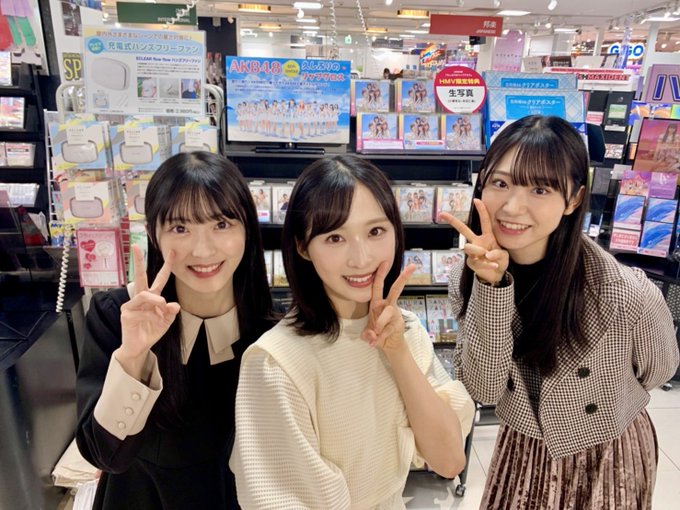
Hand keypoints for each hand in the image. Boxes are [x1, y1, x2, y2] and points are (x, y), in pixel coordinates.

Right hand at [117, 245, 180, 365]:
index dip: (167, 266)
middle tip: (136, 246)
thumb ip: (171, 312)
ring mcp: (132, 304)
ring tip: (162, 306)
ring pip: (144, 294)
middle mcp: (141, 297)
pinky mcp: (126, 313)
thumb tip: (174, 304)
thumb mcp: (167, 321)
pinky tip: (154, 321)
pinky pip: (142, 310)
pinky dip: (152, 316)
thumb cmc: (152, 331)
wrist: (140, 346)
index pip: (160, 278)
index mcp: (152, 296)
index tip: (172, 252)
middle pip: (140, 276)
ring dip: (156, 300)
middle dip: (137, 261)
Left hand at [361, 261, 415, 353]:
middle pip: (395, 290)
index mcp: (378, 303)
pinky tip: (373, 344)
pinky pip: (388, 329)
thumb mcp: (368, 332)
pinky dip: (379, 338)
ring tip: (374, 334)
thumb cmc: (377, 333)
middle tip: (412, 267)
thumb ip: (367, 333)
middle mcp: (388, 306)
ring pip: (388, 312)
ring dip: (379, 323)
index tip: (384, 262)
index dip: (380, 274)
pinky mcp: (397, 325)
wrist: (388, 346)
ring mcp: (394, 314)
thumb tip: (370, 335)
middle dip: (403, 278)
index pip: (378, 286)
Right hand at [438, 198, 508, 284]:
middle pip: (463, 230)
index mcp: (487, 237)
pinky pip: (476, 261)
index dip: (481, 211)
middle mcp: (477, 242)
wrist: (496, 275)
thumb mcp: (504, 255)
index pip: (484, 222)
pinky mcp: (471, 262)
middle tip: (443, 214)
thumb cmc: (499, 261)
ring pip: (469, 247)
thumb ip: (497, 253)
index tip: (476, 200)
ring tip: (487, 256)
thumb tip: (487, 254)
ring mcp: (473, 252)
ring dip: (478, 251)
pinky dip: (487, 264)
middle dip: (453, 221)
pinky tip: (494, 266)